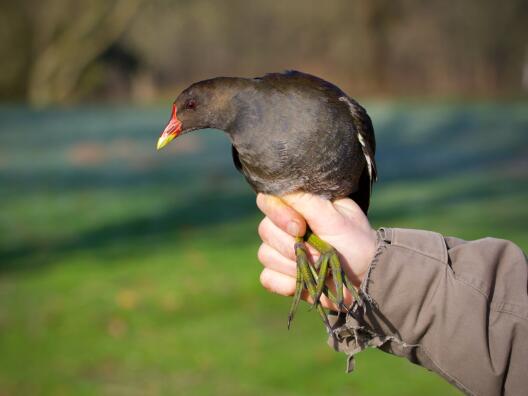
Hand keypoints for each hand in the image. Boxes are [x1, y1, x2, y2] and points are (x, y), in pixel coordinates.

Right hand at [256, 193, 376, 310]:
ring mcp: (280, 252)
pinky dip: (285, 283)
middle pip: (265, 229)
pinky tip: (302, 284)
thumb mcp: (337, 218)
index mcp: (297, 207)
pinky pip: (268, 278)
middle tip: (317, 253)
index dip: (278, 214)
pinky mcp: (281, 276)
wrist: (365, 278)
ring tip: (316, 268)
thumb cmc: (355, 242)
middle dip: (290, 245)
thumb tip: (282, 189)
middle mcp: (284, 227)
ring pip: (265, 255)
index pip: (268, 200)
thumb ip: (309, 202)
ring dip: (292, 266)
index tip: (300, 228)